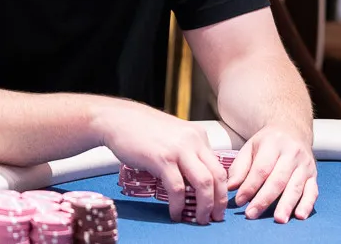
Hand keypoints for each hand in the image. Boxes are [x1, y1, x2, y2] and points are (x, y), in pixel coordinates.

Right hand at [93, 99, 226, 223]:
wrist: (117, 120)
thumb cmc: (142, 131)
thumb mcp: (173, 137)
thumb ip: (186, 153)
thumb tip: (193, 178)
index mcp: (199, 136)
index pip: (219, 166)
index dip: (223, 188)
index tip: (220, 203)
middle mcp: (194, 141)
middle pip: (217, 176)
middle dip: (220, 200)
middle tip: (216, 217)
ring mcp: (179, 150)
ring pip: (203, 183)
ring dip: (204, 206)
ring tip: (201, 219)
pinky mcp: (162, 159)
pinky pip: (177, 188)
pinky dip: (178, 205)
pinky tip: (175, 214)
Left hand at [227, 124, 317, 222]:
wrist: (293, 130)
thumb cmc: (268, 143)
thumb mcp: (250, 147)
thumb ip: (240, 167)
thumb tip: (231, 187)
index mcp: (274, 144)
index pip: (262, 168)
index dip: (250, 186)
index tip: (239, 200)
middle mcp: (293, 153)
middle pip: (278, 179)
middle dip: (264, 199)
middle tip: (251, 214)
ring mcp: (305, 164)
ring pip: (295, 186)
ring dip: (287, 204)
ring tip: (279, 219)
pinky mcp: (314, 175)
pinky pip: (312, 191)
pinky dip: (307, 204)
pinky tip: (300, 215)